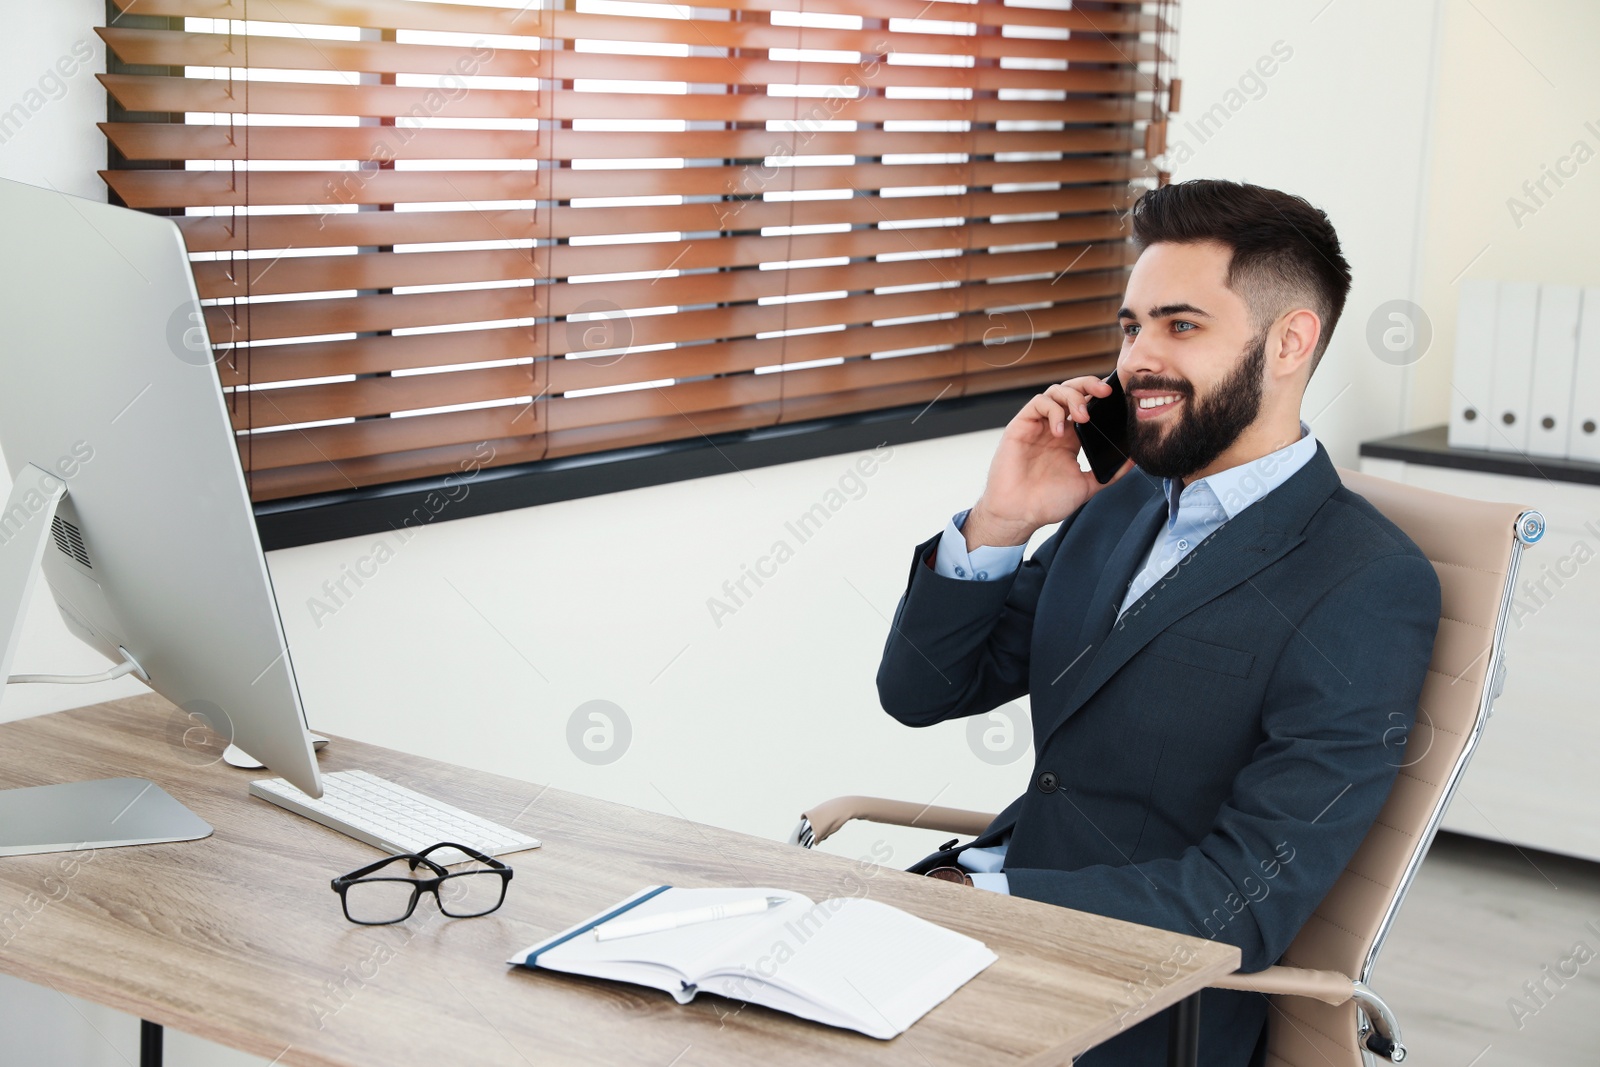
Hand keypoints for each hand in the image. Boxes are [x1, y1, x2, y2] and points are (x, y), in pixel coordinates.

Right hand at [964, 375, 1133, 549]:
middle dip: (1089, 385)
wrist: (1019, 514)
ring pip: (1055, 392)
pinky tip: (1060, 431)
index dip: (1100, 396)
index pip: (1086, 405)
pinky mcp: (1020, 426)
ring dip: (1073, 397)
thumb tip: (1134, 460)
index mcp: (1070, 439)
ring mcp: (1037, 426)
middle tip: (1105, 392)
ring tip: (1082, 416)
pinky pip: (1038, 403)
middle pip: (1072, 391)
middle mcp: (1054, 428)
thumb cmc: (1046, 503)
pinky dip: (1052, 411)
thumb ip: (1110, 473)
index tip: (1117, 398)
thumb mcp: (1087, 487)